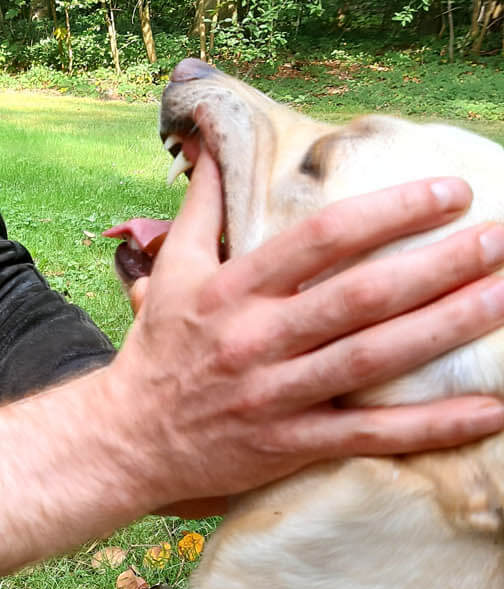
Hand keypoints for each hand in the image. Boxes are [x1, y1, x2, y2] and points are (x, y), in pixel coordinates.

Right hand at [103, 149, 503, 514]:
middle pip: (362, 296)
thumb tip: (216, 143)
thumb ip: (205, 207)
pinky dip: (434, 425)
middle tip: (501, 239)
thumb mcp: (172, 271)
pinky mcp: (291, 446)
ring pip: (374, 359)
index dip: (390, 212)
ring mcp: (277, 395)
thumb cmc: (157, 352)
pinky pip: (372, 436)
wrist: (123, 442)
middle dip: (439, 265)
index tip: (447, 193)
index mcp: (235, 289)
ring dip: (448, 328)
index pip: (322, 240)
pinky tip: (491, 407)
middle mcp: (258, 339)